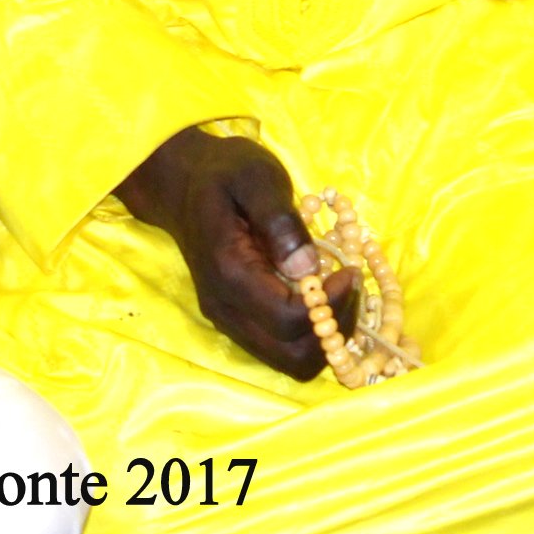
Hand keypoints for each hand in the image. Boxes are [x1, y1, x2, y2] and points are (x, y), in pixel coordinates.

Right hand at [118, 127, 354, 378]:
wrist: (183, 184)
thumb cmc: (224, 173)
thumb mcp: (256, 177)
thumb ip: (280, 220)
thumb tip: (307, 267)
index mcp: (229, 274)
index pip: (287, 320)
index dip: (330, 304)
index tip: (349, 271)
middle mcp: (226, 309)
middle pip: (291, 356)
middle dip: (334, 329)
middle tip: (350, 285)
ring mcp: (230, 320)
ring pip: (288, 360)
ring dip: (325, 335)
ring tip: (340, 291)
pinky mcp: (238, 320)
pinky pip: (282, 347)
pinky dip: (311, 333)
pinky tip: (321, 294)